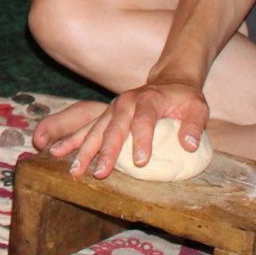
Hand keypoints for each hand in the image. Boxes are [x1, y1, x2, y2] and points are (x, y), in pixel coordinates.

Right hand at [33, 83, 208, 181]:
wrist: (169, 81)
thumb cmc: (184, 99)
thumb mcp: (197, 108)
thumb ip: (195, 125)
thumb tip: (190, 145)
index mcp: (148, 99)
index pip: (144, 120)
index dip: (142, 139)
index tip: (140, 161)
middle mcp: (126, 102)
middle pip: (113, 128)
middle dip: (105, 151)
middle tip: (100, 173)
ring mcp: (112, 108)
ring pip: (95, 130)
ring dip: (84, 150)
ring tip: (75, 170)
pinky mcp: (105, 115)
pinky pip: (86, 129)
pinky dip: (73, 141)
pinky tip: (58, 153)